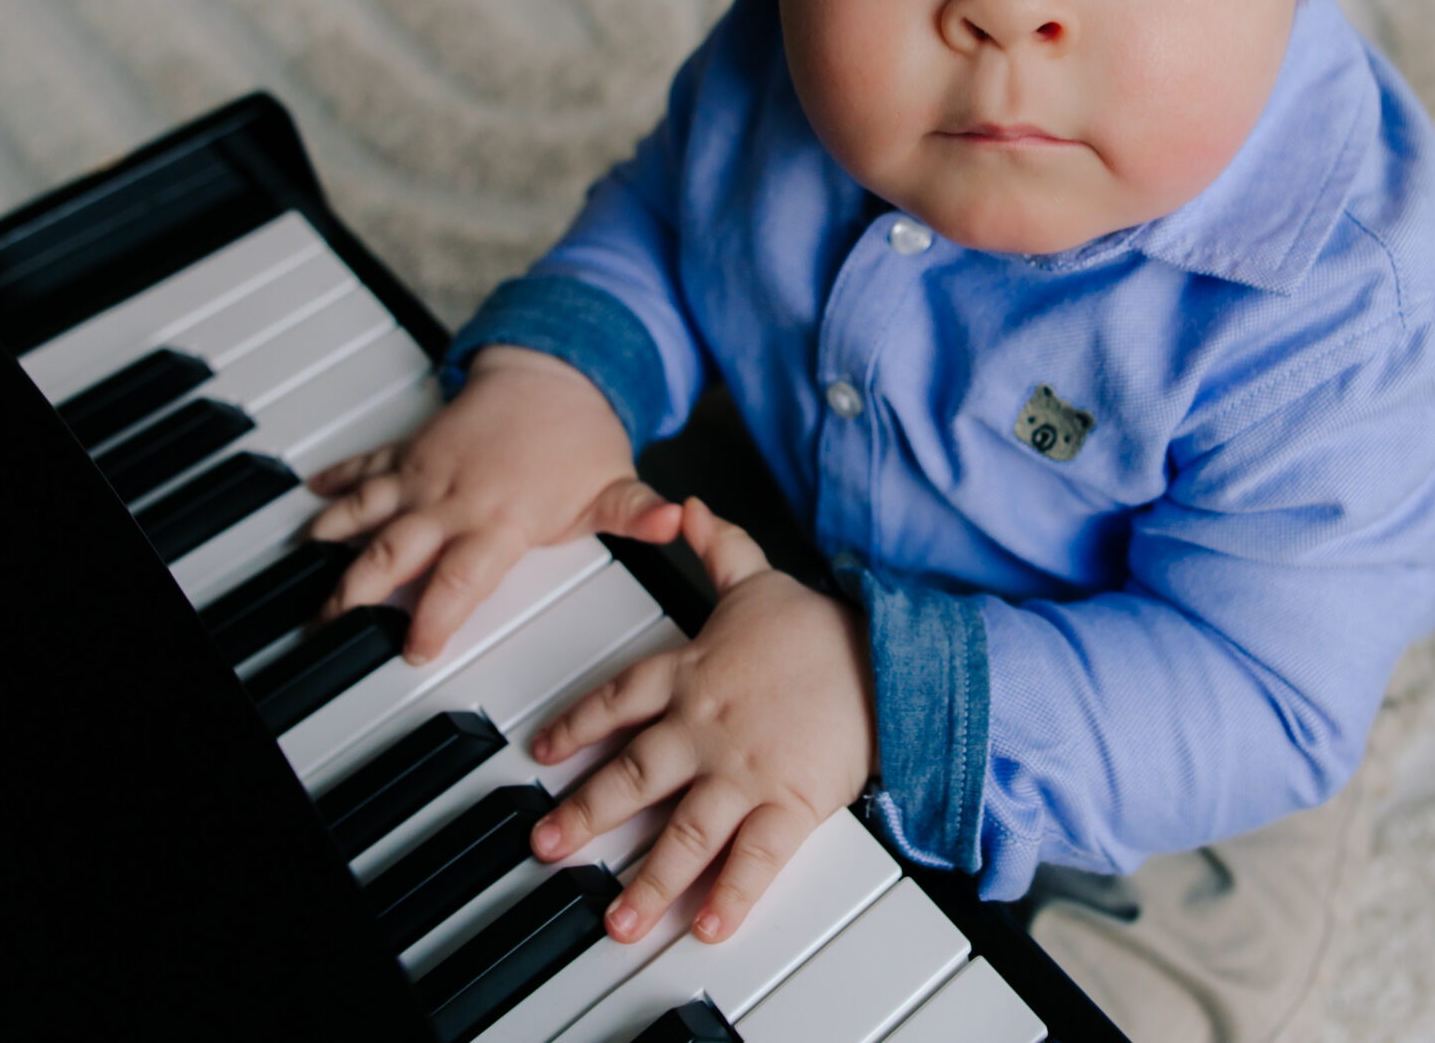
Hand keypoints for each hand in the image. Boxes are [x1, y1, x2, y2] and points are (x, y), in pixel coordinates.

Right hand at [306, 345, 681, 662]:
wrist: (553, 370)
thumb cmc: (581, 438)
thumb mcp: (615, 485)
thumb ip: (639, 515)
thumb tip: (678, 522)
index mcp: (498, 521)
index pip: (459, 582)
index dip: (434, 619)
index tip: (413, 651)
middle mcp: (452, 500)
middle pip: (392, 554)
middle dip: (355, 592)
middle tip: (326, 627)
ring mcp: (426, 474)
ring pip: (367, 512)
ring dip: (332, 539)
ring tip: (303, 568)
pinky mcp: (412, 451)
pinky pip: (366, 467)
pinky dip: (337, 482)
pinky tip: (310, 496)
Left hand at [528, 499, 877, 944]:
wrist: (891, 658)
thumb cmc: (824, 629)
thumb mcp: (761, 581)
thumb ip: (719, 548)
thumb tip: (689, 505)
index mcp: (691, 675)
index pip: (615, 700)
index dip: (575, 725)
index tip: (543, 753)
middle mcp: (706, 728)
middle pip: (632, 777)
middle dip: (584, 817)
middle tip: (547, 848)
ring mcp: (745, 771)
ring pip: (684, 833)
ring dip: (647, 881)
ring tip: (618, 922)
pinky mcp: (791, 804)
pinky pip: (754, 859)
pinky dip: (730, 897)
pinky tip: (708, 929)